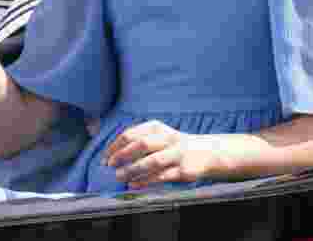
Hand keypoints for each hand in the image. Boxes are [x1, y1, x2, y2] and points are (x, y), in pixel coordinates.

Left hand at [104, 120, 218, 187]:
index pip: (131, 134)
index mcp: (156, 128)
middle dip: (123, 155)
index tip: (105, 158)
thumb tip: (112, 155)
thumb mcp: (158, 136)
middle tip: (110, 166)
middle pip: (141, 145)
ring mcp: (177, 154)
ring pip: (152, 162)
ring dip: (133, 170)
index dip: (115, 146)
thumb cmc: (173, 145)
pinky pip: (162, 176)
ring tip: (119, 177)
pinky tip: (134, 185)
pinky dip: (145, 181)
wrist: (207, 152)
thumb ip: (138, 141)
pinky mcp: (184, 170)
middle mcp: (167, 138)